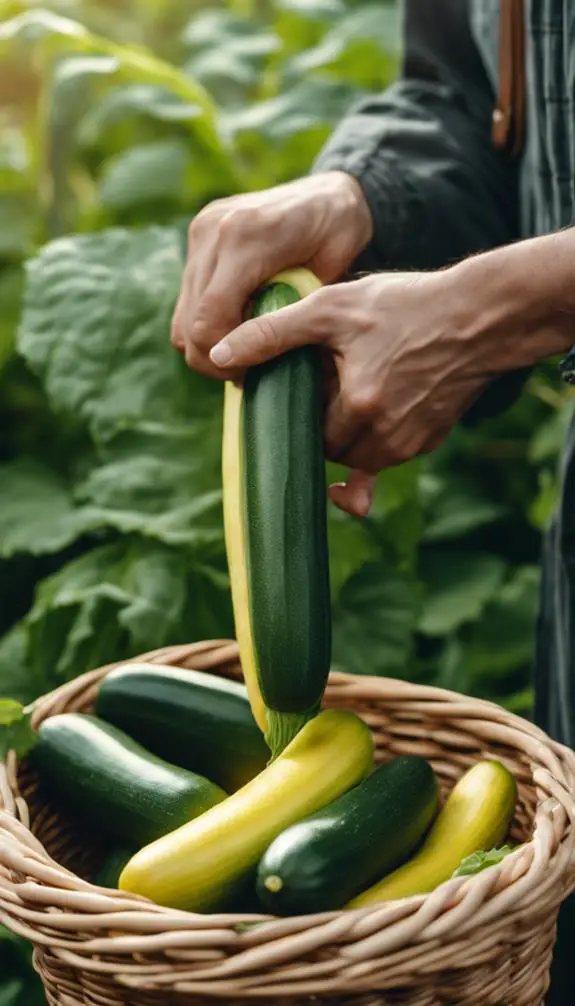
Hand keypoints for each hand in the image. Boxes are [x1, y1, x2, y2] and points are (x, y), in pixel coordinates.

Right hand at [170, 171, 372, 379]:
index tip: (252, 374)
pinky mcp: (197, 239)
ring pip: (181, 319)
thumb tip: (267, 356)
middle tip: (246, 375)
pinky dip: (204, 326)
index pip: (211, 316)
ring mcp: (200, 233)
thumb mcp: (332, 271)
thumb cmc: (340, 233)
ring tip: (242, 354)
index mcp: (247, 236)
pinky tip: (235, 330)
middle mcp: (214, 231)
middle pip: (189, 325)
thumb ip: (295, 307)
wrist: (330, 191)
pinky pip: (187, 302)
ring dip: (206, 346)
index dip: (226, 358)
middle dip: (214, 360)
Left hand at [207, 267, 499, 513]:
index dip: (298, 408)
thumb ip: (272, 332)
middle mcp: (386, 439)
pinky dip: (374, 435)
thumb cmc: (406, 305)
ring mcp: (410, 446)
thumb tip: (219, 356)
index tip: (304, 380)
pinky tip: (376, 402)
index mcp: (358, 408)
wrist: (481, 316)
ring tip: (355, 380)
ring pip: (356, 454)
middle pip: (329, 448)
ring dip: (346, 429)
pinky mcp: (429, 442)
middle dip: (321, 420)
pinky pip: (386, 453)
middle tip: (329, 376)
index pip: (303, 432)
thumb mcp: (332, 307)